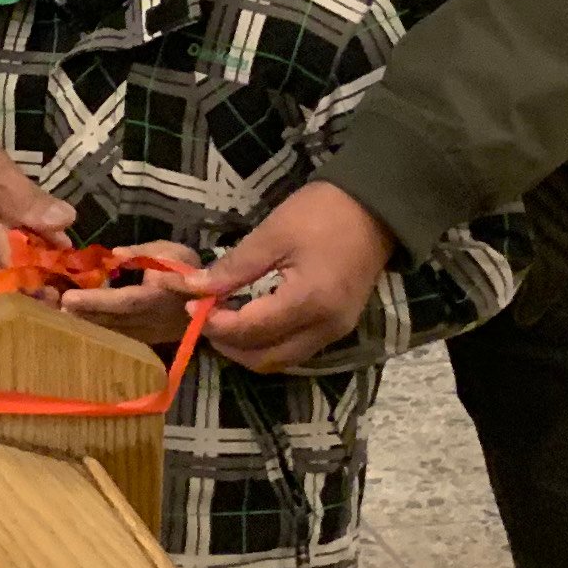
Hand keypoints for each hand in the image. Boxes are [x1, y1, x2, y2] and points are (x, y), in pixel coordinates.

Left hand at [51, 241, 207, 350]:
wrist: (210, 297)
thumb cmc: (186, 267)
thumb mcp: (168, 250)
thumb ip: (141, 253)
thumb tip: (115, 254)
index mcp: (158, 297)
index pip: (123, 300)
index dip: (96, 301)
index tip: (69, 299)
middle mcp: (152, 320)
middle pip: (111, 321)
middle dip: (81, 317)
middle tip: (50, 312)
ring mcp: (149, 334)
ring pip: (112, 333)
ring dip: (85, 327)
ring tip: (57, 319)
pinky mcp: (146, 341)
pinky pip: (118, 339)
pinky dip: (97, 334)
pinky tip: (76, 327)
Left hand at [194, 183, 395, 369]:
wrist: (376, 208)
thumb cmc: (322, 213)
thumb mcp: (272, 235)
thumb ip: (232, 268)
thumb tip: (192, 287)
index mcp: (308, 302)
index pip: (250, 330)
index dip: (215, 323)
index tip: (191, 305)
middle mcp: (325, 328)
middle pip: (266, 359)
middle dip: (230, 345)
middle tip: (206, 319)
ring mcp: (336, 332)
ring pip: (282, 360)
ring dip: (249, 350)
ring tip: (225, 322)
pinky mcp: (339, 328)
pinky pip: (297, 349)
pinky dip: (270, 344)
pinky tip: (253, 321)